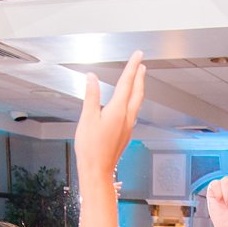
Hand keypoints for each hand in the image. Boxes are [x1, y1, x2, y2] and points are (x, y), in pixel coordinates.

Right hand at [74, 51, 145, 180]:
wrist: (98, 171)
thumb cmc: (91, 149)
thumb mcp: (87, 118)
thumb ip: (91, 96)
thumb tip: (92, 78)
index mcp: (118, 110)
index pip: (127, 82)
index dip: (132, 66)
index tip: (137, 55)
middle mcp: (126, 117)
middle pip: (136, 92)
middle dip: (139, 76)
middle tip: (141, 64)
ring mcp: (127, 127)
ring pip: (137, 103)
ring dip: (138, 88)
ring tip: (138, 79)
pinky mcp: (125, 134)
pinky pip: (133, 113)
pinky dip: (133, 102)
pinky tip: (130, 104)